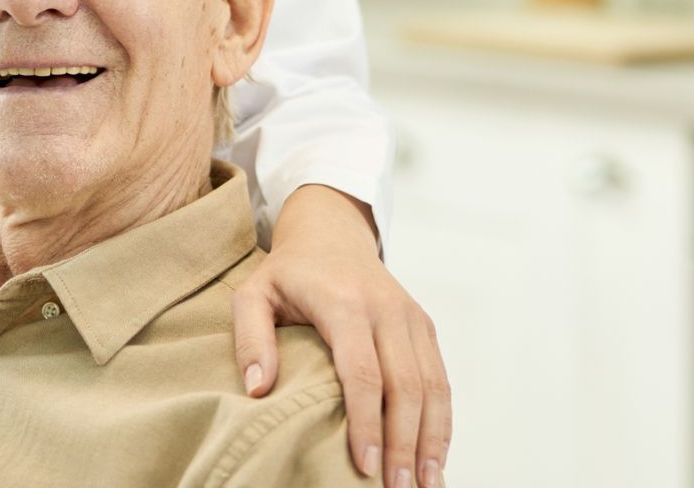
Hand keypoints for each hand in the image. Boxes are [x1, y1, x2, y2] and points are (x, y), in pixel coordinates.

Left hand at [231, 186, 450, 487]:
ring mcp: (410, 318)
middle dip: (405, 443)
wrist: (331, 231)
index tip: (364, 466)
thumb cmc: (290, 271)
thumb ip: (250, 338)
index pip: (363, 372)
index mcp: (345, 303)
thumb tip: (257, 389)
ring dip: (433, 439)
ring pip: (433, 385)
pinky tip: (435, 455)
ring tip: (427, 485)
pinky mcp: (424, 327)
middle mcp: (387, 310)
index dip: (366, 423)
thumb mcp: (253, 293)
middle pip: (406, 385)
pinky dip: (443, 420)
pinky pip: (440, 378)